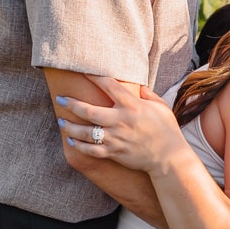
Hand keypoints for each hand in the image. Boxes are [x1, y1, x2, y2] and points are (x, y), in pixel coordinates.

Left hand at [56, 76, 184, 174]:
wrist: (169, 157)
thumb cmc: (167, 130)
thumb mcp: (161, 107)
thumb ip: (147, 94)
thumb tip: (137, 86)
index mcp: (132, 106)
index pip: (109, 85)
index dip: (94, 76)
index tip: (83, 71)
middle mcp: (120, 120)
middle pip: (88, 110)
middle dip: (70, 104)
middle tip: (60, 99)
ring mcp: (115, 138)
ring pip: (85, 132)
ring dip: (69, 126)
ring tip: (61, 120)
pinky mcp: (113, 152)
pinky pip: (91, 149)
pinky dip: (79, 145)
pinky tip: (71, 140)